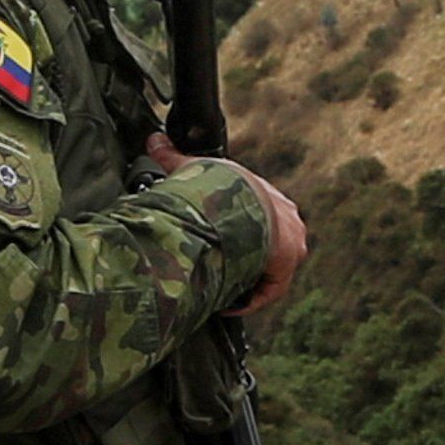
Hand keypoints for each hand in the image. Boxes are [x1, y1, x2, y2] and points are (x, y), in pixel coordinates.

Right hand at [145, 143, 309, 314]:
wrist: (238, 202)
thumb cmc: (218, 182)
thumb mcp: (193, 167)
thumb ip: (174, 157)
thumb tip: (153, 140)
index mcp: (268, 197)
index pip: (258, 216)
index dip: (237, 230)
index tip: (217, 241)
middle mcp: (286, 219)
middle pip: (266, 245)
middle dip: (242, 257)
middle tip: (216, 268)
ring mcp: (291, 243)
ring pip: (268, 267)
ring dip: (245, 277)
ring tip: (218, 287)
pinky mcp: (287, 266)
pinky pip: (268, 288)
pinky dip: (247, 297)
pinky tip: (226, 304)